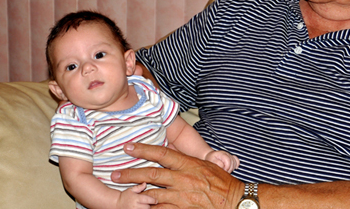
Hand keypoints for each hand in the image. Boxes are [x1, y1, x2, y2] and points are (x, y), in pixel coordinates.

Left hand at [112, 143, 243, 208]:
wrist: (235, 201)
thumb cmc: (222, 183)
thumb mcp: (205, 165)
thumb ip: (187, 160)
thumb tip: (172, 156)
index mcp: (188, 164)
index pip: (161, 153)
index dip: (143, 149)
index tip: (128, 147)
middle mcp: (182, 179)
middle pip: (151, 174)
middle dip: (130, 173)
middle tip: (114, 174)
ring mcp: (181, 196)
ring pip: (152, 194)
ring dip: (136, 193)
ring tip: (123, 194)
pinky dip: (150, 208)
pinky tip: (140, 207)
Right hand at [116, 182, 156, 208]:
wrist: (116, 203)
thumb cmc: (124, 197)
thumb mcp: (131, 190)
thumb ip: (139, 187)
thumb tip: (145, 183)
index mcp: (136, 198)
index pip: (147, 200)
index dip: (153, 200)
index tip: (155, 200)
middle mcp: (135, 206)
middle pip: (147, 207)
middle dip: (148, 205)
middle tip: (147, 203)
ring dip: (146, 208)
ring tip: (143, 205)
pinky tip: (141, 207)